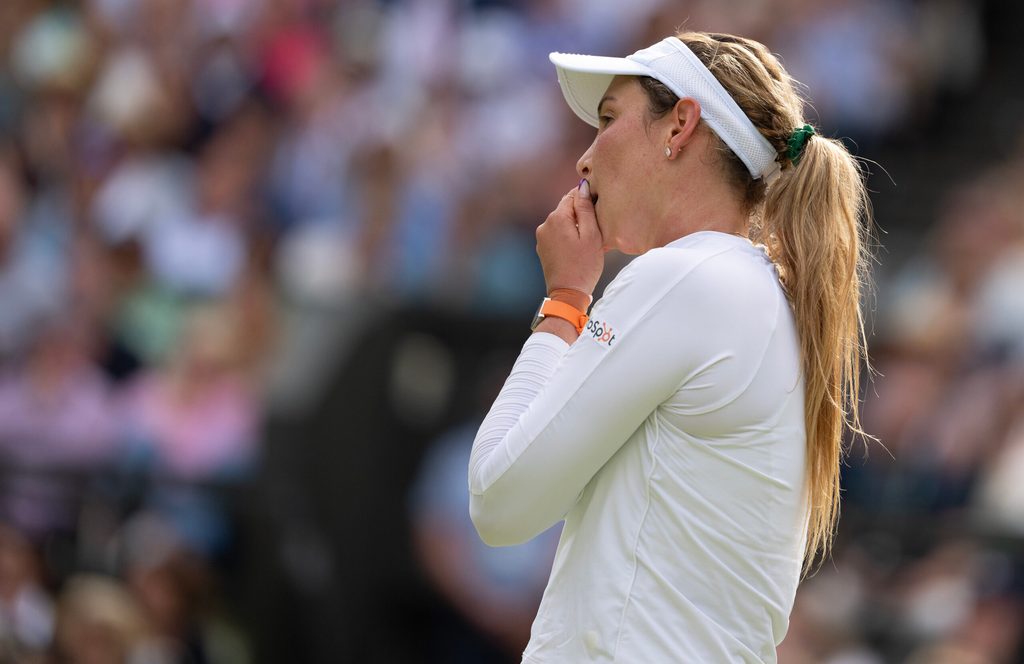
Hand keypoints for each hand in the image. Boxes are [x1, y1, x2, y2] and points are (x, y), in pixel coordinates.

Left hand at [535, 179, 603, 296]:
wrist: (568, 294)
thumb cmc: (584, 266)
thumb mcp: (591, 235)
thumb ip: (586, 209)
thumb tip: (582, 187)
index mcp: (556, 218)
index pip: (572, 195)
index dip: (587, 199)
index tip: (598, 210)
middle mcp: (545, 225)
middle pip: (566, 209)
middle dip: (580, 214)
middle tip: (596, 229)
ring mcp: (541, 238)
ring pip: (562, 222)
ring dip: (575, 226)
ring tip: (588, 241)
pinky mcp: (543, 248)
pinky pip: (557, 235)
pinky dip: (568, 237)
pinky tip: (578, 249)